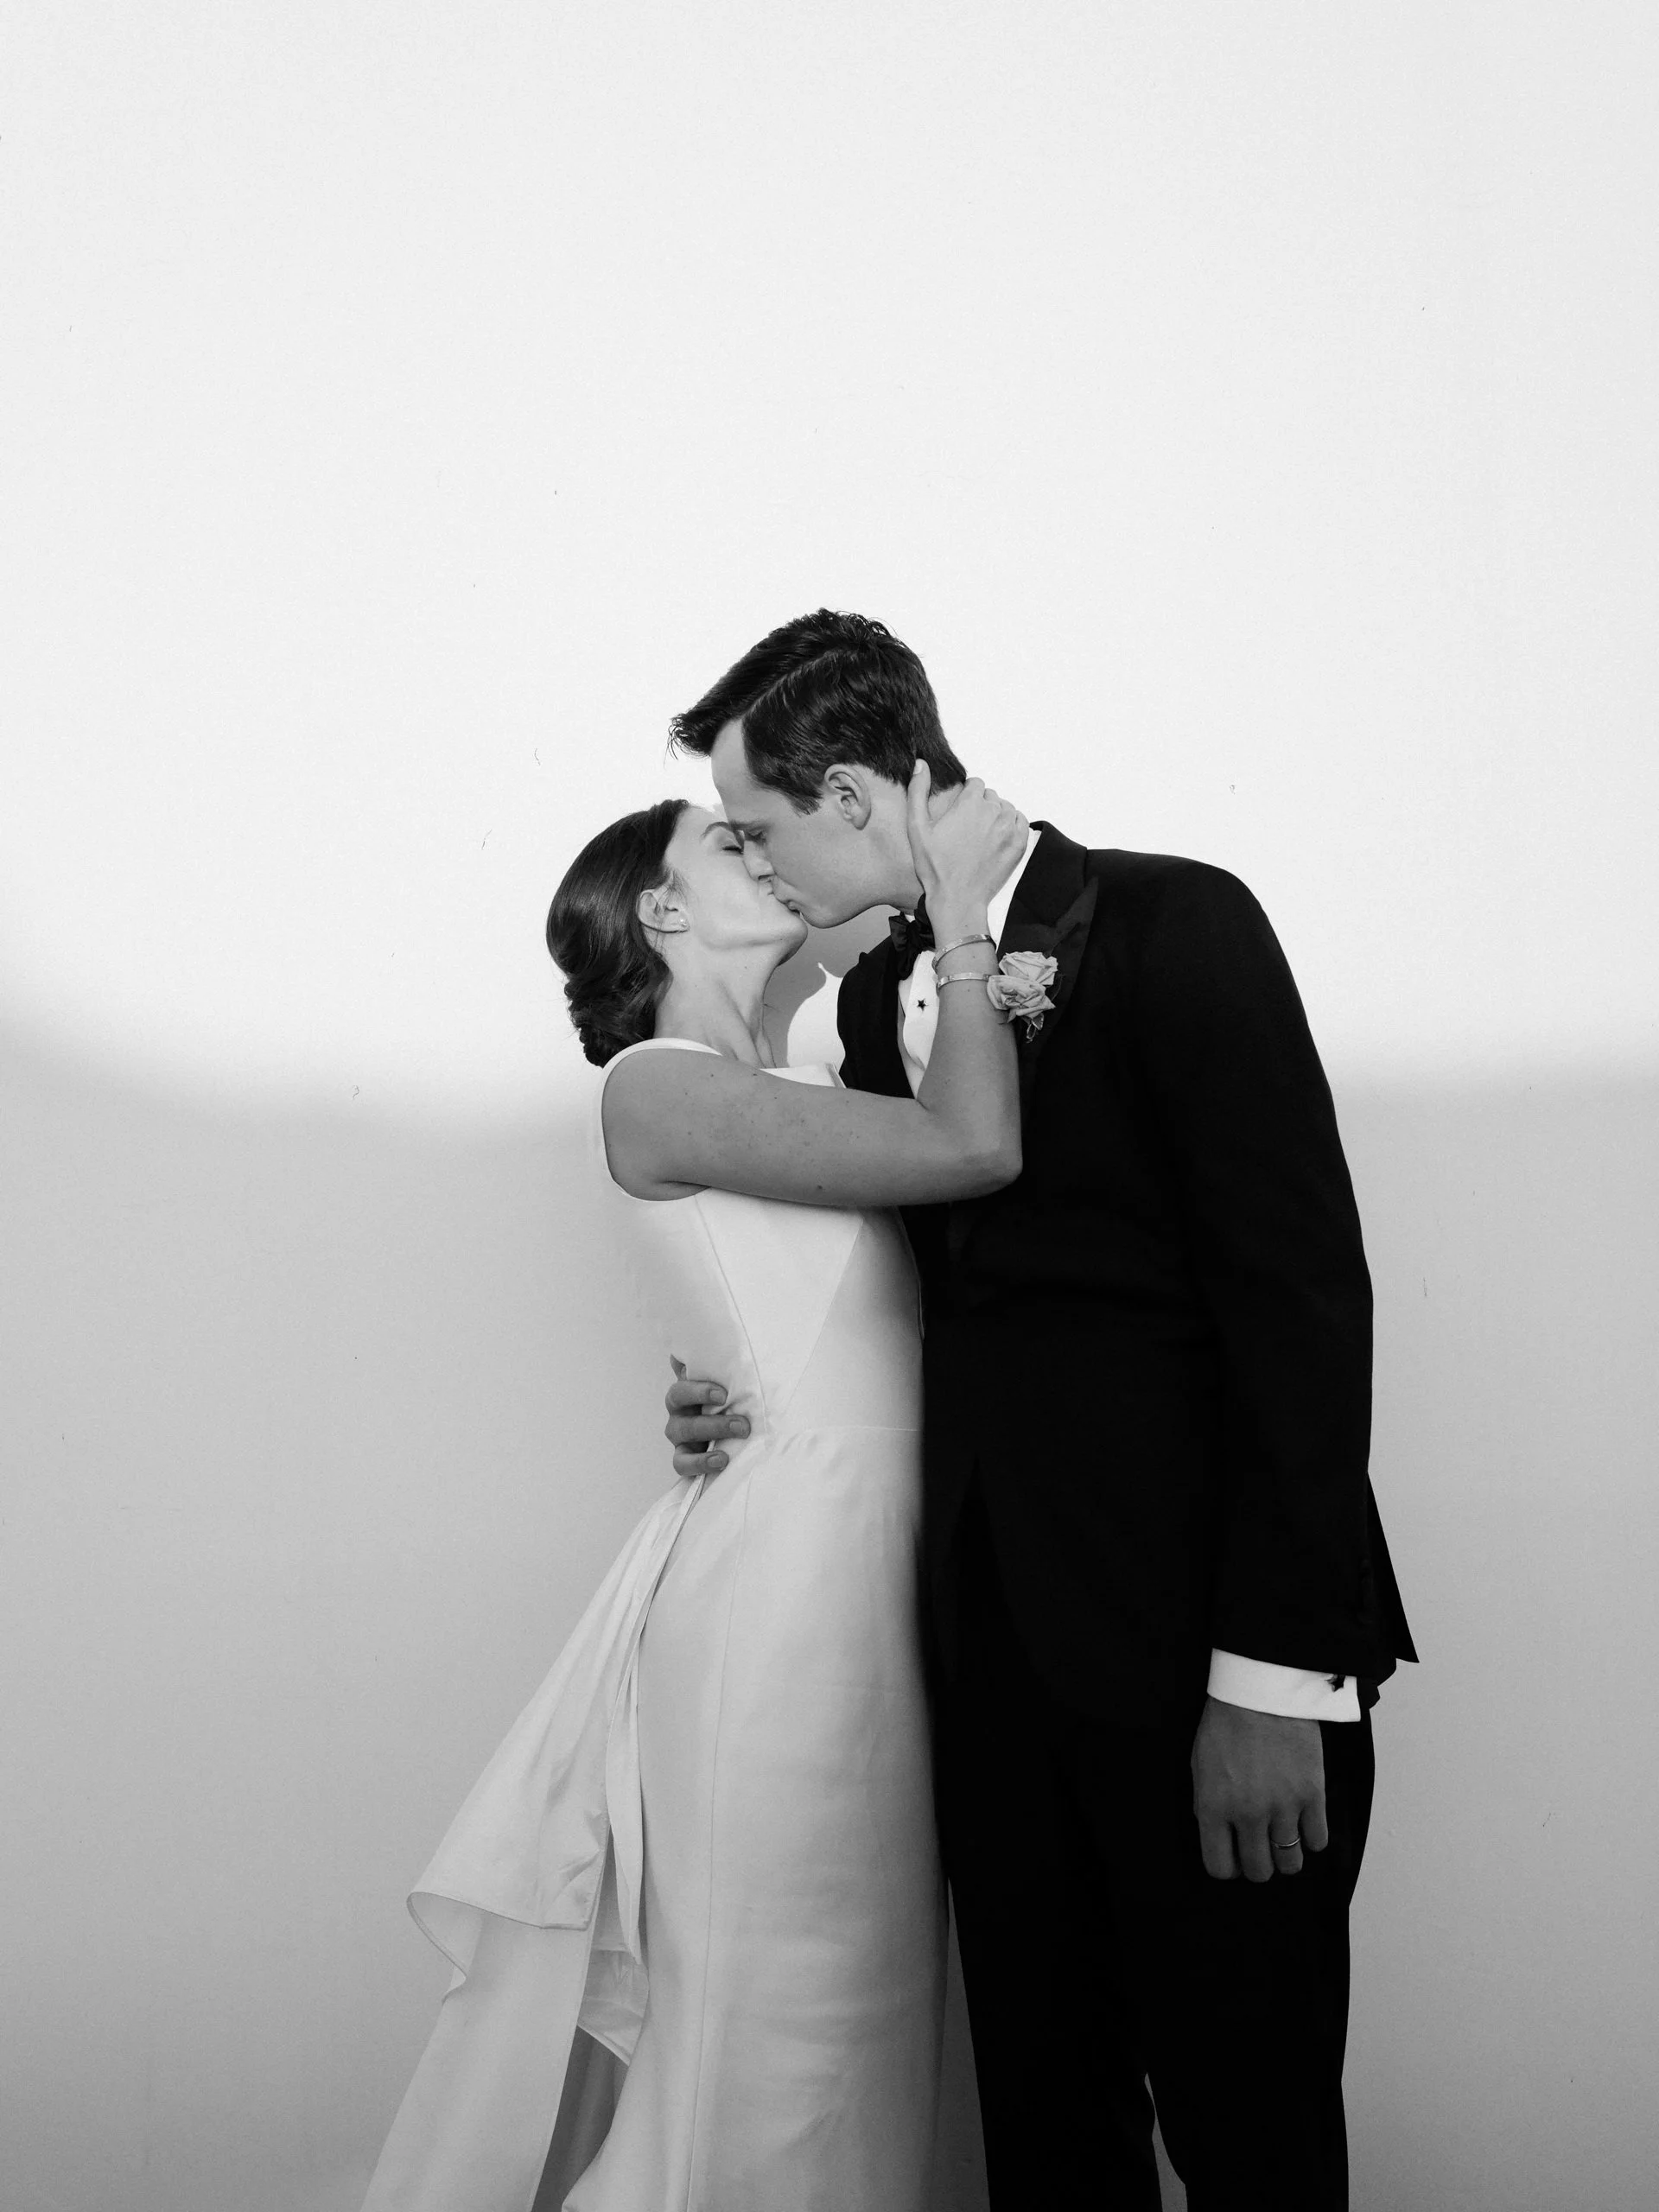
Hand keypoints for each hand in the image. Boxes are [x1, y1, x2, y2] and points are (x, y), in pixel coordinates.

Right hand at [664, 1356, 746, 1478]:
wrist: (737, 1433)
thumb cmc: (732, 1402)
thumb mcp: (730, 1383)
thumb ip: (719, 1366)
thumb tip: (709, 1346)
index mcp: (687, 1390)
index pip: (681, 1385)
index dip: (698, 1389)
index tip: (723, 1393)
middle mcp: (679, 1411)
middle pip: (680, 1405)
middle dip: (712, 1415)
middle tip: (742, 1422)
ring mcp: (679, 1435)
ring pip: (682, 1432)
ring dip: (711, 1433)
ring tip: (738, 1438)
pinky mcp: (684, 1458)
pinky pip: (681, 1463)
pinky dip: (700, 1463)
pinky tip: (721, 1461)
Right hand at [906, 762, 1027, 935]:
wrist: (957, 899)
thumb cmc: (935, 866)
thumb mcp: (917, 828)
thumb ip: (917, 792)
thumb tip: (921, 764)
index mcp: (970, 803)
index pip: (976, 783)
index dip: (966, 796)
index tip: (959, 812)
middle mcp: (993, 811)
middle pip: (991, 795)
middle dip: (980, 805)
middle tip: (968, 828)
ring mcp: (1009, 828)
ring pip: (1005, 807)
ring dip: (996, 815)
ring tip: (981, 835)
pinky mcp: (1019, 844)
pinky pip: (1020, 821)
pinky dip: (1011, 825)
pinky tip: (997, 838)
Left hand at [1191, 1696, 1328, 1881]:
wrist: (1262, 1691)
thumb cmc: (1225, 1723)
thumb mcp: (1199, 1765)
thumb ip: (1206, 1805)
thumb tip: (1217, 1833)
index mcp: (1214, 1808)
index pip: (1220, 1867)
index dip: (1228, 1866)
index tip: (1233, 1856)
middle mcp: (1249, 1815)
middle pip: (1259, 1871)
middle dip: (1259, 1865)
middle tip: (1260, 1848)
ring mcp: (1284, 1807)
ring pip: (1290, 1863)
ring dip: (1286, 1856)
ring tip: (1283, 1838)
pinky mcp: (1313, 1795)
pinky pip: (1318, 1840)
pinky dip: (1311, 1838)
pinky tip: (1304, 1822)